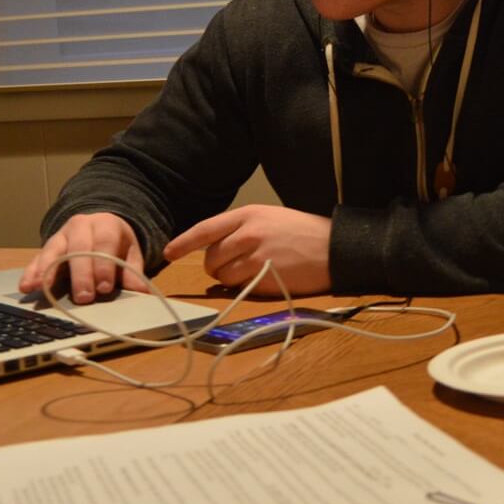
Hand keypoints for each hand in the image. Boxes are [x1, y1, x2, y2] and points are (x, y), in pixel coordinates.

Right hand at [20, 212, 148, 303]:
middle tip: (83, 297)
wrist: (99, 225)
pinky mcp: (47, 248)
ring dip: (47, 271)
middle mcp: (80, 226)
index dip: (104, 265)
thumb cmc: (115, 244)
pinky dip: (31, 273)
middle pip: (78, 248)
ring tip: (42, 288)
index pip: (104, 243)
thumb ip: (133, 271)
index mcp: (105, 225)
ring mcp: (61, 236)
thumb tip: (141, 291)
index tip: (105, 287)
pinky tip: (26, 286)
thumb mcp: (130, 253)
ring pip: (53, 251)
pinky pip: (37, 259)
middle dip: (81, 273)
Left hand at [163, 205, 332, 295]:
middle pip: (211, 256)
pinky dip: (243, 288)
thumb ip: (242, 230)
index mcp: (248, 215)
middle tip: (230, 268)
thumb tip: (218, 250)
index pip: (206, 229)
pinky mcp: (265, 278)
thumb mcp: (270, 219)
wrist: (334, 248)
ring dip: (229, 279)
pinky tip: (260, 281)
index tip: (168, 252)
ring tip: (250, 274)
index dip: (184, 242)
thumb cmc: (304, 233)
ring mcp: (256, 256)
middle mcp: (248, 233)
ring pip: (223, 275)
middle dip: (214, 267)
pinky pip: (240, 287)